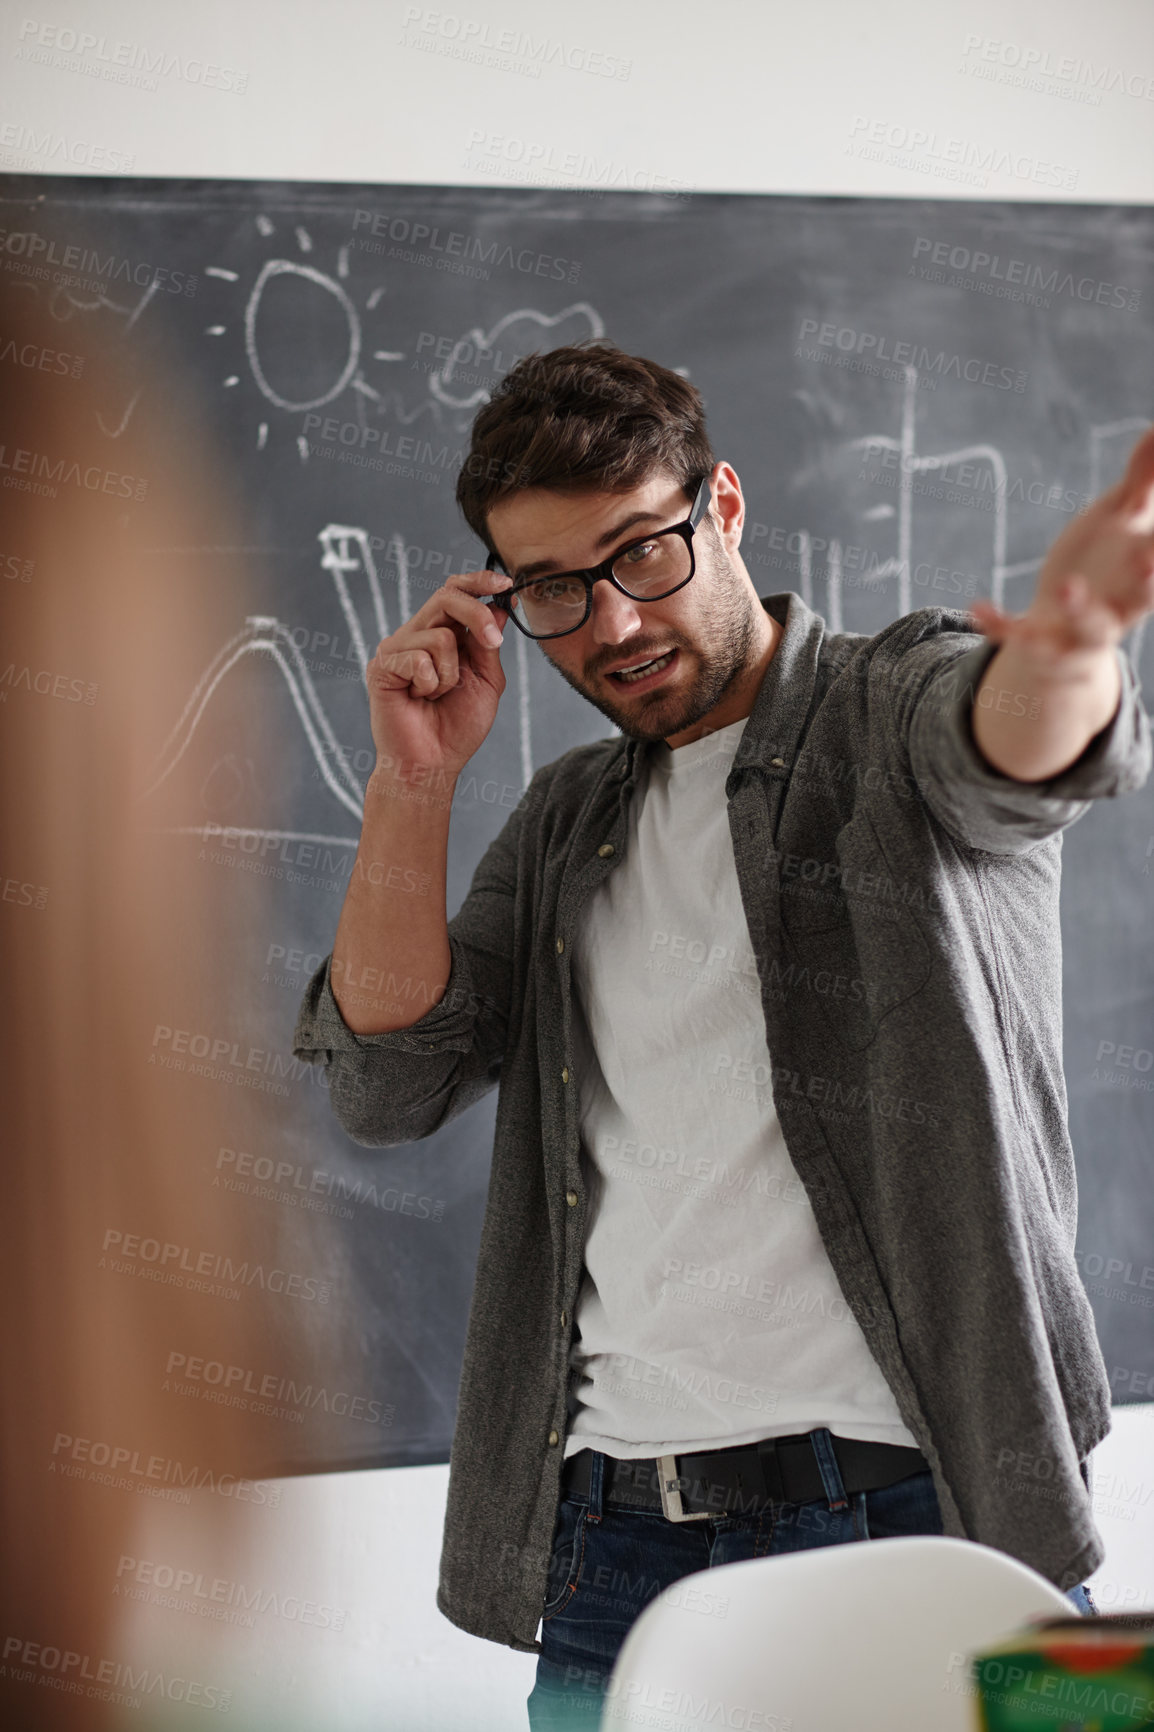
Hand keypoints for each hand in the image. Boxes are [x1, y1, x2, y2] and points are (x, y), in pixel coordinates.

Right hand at [365, 569, 512, 778]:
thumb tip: (498, 607)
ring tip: (437, 696)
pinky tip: (419, 699)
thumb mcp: (487, 681)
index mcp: (440, 633)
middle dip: (477, 617)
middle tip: (491, 646)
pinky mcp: (382, 665)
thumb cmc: (457, 726)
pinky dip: (431, 684)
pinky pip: (420, 659)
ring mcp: (396, 648)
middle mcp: (415, 635)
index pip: (454, 591)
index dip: (478, 582)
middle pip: (447, 597)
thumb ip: (489, 645)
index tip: (505, 584)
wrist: (432, 763)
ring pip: (439, 636)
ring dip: (451, 674)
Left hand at [967, 423, 1153, 678]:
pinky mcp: (1040, 643)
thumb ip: (1141, 481)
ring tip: (1064, 584)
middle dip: (1145, 586)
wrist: (1069, 634)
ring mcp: (1080, 631)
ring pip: (1087, 627)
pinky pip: (1021, 636)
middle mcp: (1119, 609)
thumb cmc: (1106, 566)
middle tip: (1147, 564)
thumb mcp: (1123, 521)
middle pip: (1140, 602)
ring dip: (1078, 607)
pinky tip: (978, 608)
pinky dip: (1000, 625)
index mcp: (1142, 578)